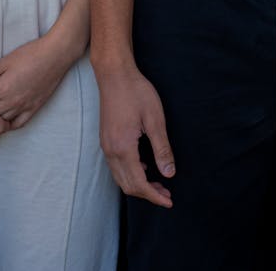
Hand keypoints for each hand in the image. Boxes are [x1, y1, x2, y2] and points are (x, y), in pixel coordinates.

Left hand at [0, 35, 71, 130]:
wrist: (54, 56)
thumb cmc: (31, 54)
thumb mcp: (6, 60)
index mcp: (3, 88)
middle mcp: (12, 101)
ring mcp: (24, 107)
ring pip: (2, 122)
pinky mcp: (34, 109)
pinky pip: (18, 124)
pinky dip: (9, 125)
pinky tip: (4, 120)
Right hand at [96, 63, 174, 207]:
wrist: (114, 74)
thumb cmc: (136, 92)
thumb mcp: (155, 119)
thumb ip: (162, 149)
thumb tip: (169, 174)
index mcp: (124, 148)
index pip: (139, 184)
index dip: (155, 196)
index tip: (169, 201)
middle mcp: (111, 151)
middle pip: (128, 185)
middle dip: (148, 194)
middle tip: (167, 194)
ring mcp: (106, 145)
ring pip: (120, 178)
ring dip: (138, 185)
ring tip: (158, 184)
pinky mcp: (106, 139)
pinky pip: (116, 167)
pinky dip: (130, 174)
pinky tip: (145, 167)